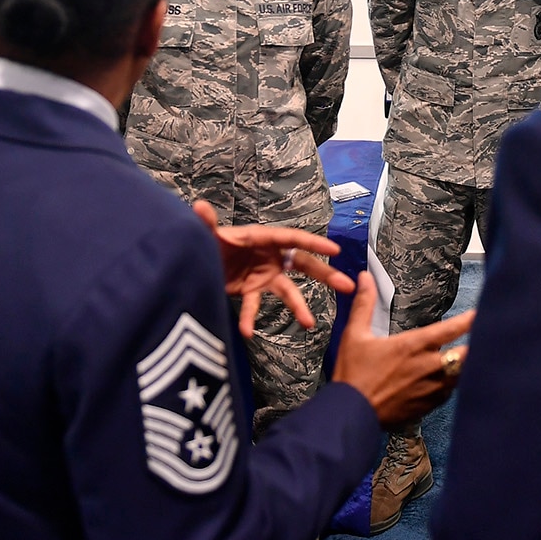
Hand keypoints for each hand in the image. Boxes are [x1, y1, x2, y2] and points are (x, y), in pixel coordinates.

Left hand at [190, 200, 354, 338]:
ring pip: (288, 290)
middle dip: (326, 275)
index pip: (293, 239)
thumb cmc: (203, 241)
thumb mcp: (205, 235)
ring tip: (309, 324)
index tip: (335, 251)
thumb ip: (205, 223)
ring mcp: (262, 274)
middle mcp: (268, 255)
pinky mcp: (251, 290)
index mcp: (262, 238)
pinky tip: (248, 332)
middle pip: (303, 264)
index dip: (314, 244)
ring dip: (299, 306)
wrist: (192, 261)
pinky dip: (251, 319)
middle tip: (348, 286)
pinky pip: (256, 306)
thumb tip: (199, 207)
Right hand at [332, 273, 474, 427]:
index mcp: (413, 346)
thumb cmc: (353, 375)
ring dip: (466, 365)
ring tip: (473, 357)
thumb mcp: (355, 335)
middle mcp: (427, 367)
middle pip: (466, 354)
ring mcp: (430, 388)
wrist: (351, 413)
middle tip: (485, 338)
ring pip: (461, 374)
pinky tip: (449, 379)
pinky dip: (453, 384)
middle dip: (476, 346)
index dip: (469, 321)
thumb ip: (364, 303)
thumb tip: (365, 278)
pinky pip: (450, 392)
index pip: (450, 330)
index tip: (480, 314)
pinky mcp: (428, 405)